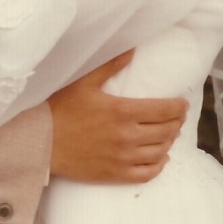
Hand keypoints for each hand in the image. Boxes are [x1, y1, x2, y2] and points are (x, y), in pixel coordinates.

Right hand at [48, 51, 187, 183]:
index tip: (182, 104)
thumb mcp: (84, 82)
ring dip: (170, 141)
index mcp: (122, 111)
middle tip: (178, 117)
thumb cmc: (60, 109)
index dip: (178, 107)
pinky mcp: (114, 174)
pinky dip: (159, 166)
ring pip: (159, 152)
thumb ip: (111, 65)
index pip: (164, 110)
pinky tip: (161, 158)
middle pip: (166, 131)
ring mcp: (122, 158)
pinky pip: (146, 174)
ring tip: (170, 133)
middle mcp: (127, 136)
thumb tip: (132, 48)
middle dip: (177, 123)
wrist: (40, 143)